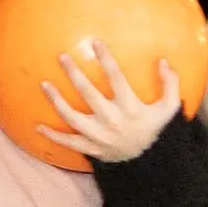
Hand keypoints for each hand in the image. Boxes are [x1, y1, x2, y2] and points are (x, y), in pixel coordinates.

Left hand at [38, 41, 180, 163]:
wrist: (149, 163)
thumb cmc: (155, 129)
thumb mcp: (170, 108)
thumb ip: (170, 84)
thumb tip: (163, 61)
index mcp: (130, 107)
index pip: (116, 78)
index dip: (106, 59)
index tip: (96, 43)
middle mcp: (112, 120)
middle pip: (88, 93)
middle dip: (74, 73)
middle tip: (62, 57)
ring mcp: (99, 136)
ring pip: (71, 116)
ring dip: (56, 100)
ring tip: (44, 84)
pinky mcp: (90, 148)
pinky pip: (68, 142)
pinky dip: (52, 135)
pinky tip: (37, 126)